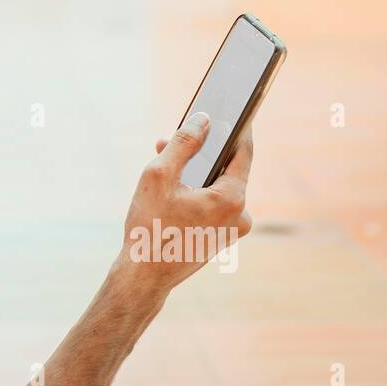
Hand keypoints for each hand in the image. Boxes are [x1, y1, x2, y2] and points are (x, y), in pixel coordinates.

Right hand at [116, 112, 253, 294]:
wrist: (143, 276)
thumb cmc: (149, 226)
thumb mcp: (159, 175)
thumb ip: (183, 143)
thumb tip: (203, 120)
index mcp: (232, 199)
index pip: (243, 153)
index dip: (237, 128)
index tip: (233, 109)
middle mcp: (241, 215)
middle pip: (227, 170)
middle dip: (201, 153)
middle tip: (172, 141)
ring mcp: (233, 230)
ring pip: (218, 187)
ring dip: (194, 174)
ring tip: (163, 168)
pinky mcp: (221, 238)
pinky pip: (213, 204)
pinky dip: (196, 193)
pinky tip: (170, 192)